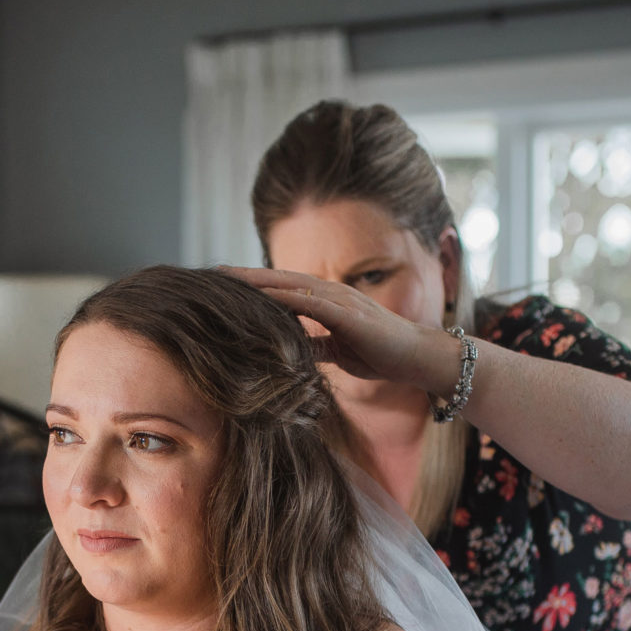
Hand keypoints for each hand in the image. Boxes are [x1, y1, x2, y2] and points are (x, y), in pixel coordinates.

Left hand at [218, 266, 463, 392]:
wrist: (417, 357)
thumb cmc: (381, 353)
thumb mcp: (337, 350)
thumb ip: (314, 345)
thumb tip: (289, 351)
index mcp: (327, 301)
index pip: (284, 288)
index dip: (254, 285)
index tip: (224, 284)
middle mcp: (331, 293)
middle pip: (281, 280)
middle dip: (246, 276)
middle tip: (213, 272)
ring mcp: (341, 300)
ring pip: (292, 285)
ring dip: (259, 281)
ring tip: (228, 280)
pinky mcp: (349, 314)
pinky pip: (312, 303)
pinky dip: (287, 299)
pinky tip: (264, 297)